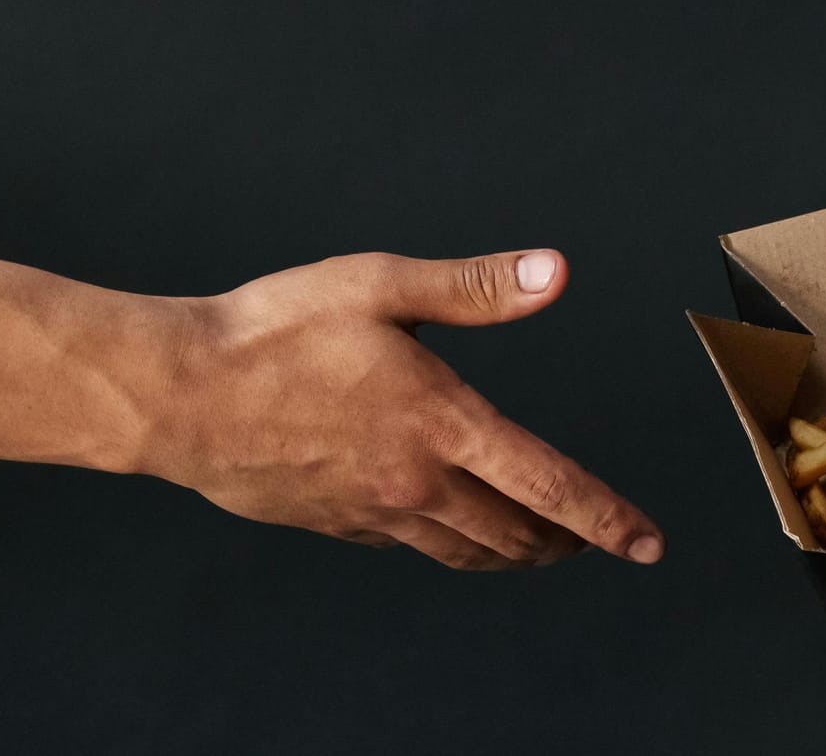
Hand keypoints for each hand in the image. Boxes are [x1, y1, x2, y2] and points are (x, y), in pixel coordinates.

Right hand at [147, 247, 664, 569]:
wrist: (177, 392)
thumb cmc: (273, 330)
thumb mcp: (382, 285)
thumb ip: (476, 286)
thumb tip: (554, 273)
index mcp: (442, 422)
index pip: (550, 486)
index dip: (608, 519)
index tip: (647, 545)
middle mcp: (415, 481)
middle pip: (513, 533)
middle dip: (563, 540)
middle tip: (593, 539)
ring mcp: (372, 511)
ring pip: (463, 551)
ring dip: (509, 552)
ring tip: (532, 546)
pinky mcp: (332, 522)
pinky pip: (405, 544)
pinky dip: (442, 541)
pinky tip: (440, 525)